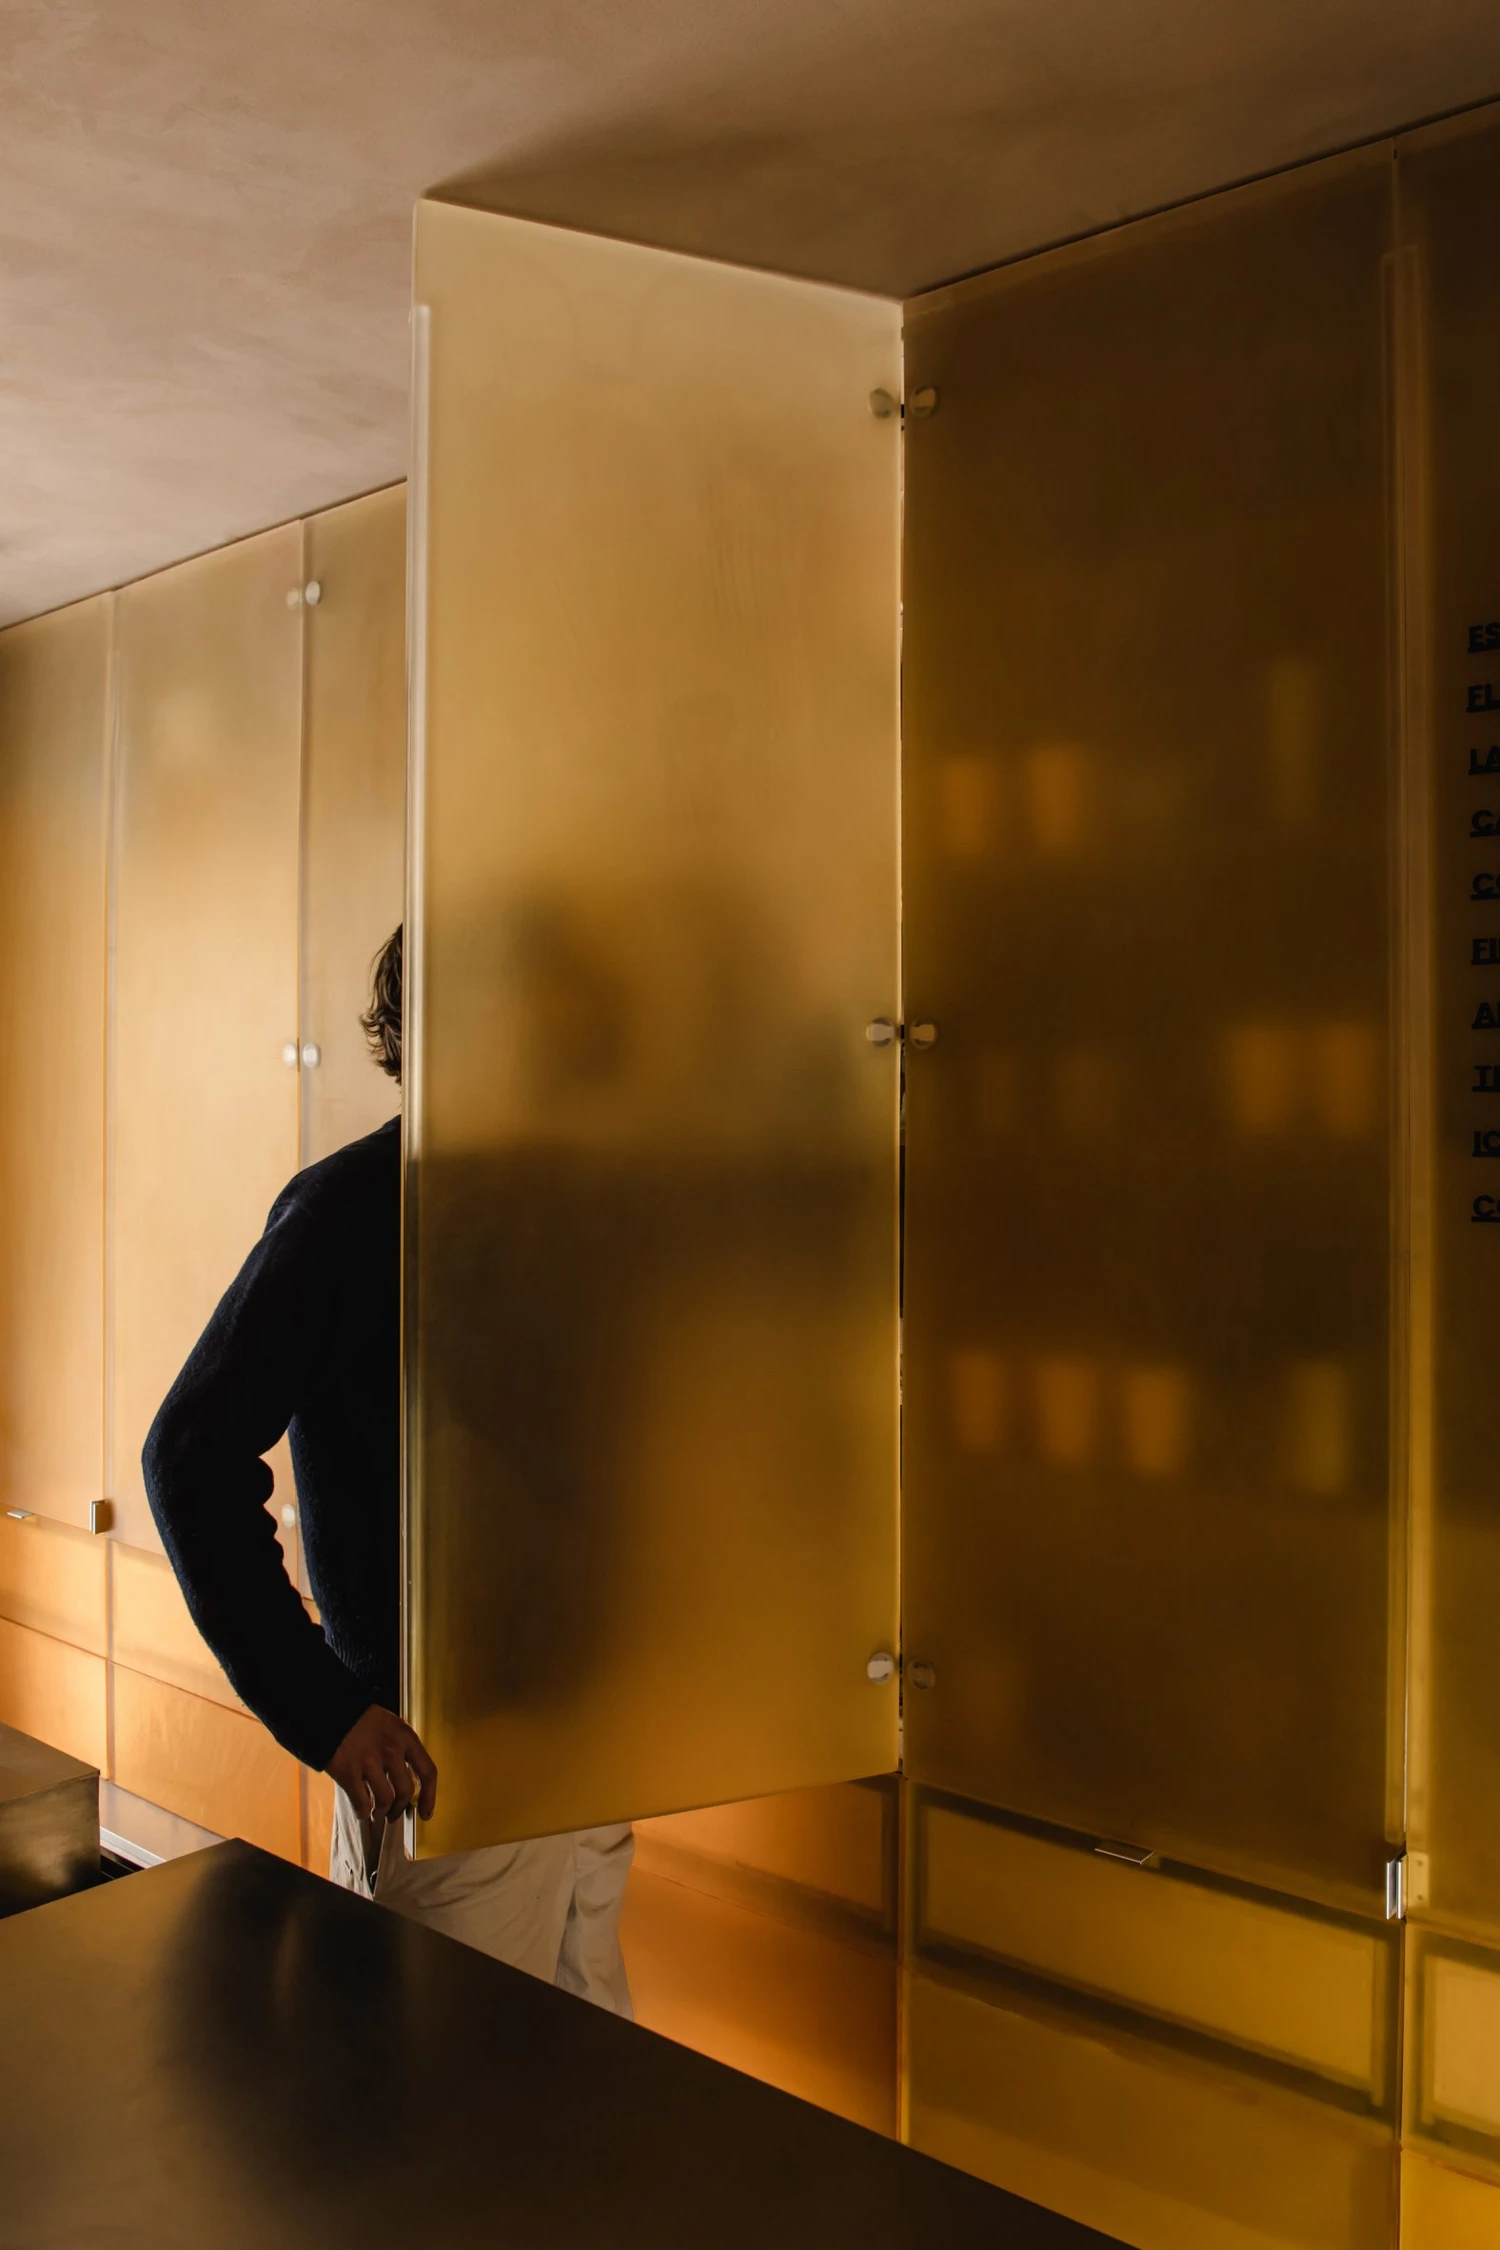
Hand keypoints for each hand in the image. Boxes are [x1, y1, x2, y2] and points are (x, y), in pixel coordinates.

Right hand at [327, 1705, 437, 1824]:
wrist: (331, 1713)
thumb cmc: (363, 1721)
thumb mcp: (391, 1725)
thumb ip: (404, 1748)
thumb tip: (413, 1781)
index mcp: (405, 1736)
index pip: (427, 1771)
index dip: (430, 1797)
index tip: (426, 1812)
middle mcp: (391, 1749)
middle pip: (406, 1792)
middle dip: (400, 1808)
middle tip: (394, 1814)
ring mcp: (369, 1761)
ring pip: (385, 1801)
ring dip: (382, 1813)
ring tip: (377, 1814)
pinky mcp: (347, 1771)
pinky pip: (361, 1803)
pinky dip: (363, 1812)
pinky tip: (362, 1811)